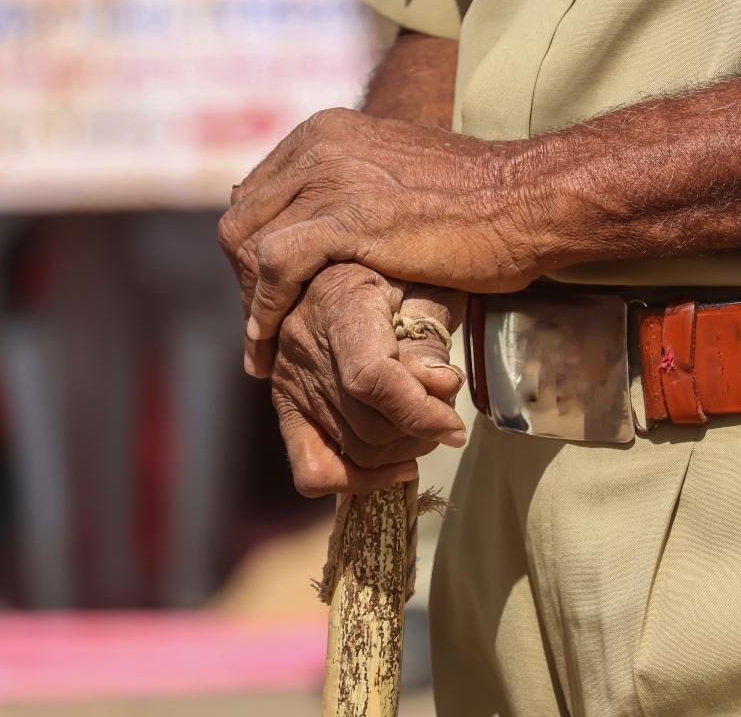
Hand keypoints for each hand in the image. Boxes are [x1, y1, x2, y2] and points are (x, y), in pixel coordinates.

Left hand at [219, 107, 549, 377]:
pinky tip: (270, 346)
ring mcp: (331, 177)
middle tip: (262, 331)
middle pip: (242, 219)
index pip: (257, 195)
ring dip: (250, 304)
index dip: (252, 253)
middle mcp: (320, 146)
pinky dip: (264, 311)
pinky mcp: (347, 217)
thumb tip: (327, 229)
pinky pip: (275, 266)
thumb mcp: (400, 181)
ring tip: (262, 350)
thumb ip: (356, 193)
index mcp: (327, 133)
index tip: (265, 298)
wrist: (529, 201)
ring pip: (247, 243)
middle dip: (243, 283)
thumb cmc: (480, 204)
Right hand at [271, 263, 466, 496]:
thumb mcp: (424, 280)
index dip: (418, 412)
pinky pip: (311, 469)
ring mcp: (289, 381)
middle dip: (420, 432)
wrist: (336, 261)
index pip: (371, 378)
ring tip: (424, 426)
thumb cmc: (394, 267)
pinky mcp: (286, 405)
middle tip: (445, 414)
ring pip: (352, 451)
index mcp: (340, 304)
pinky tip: (393, 465)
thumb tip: (438, 385)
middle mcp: (304, 346)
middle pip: (368, 425)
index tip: (454, 427)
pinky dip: (355, 480)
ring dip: (400, 452)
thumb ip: (430, 331)